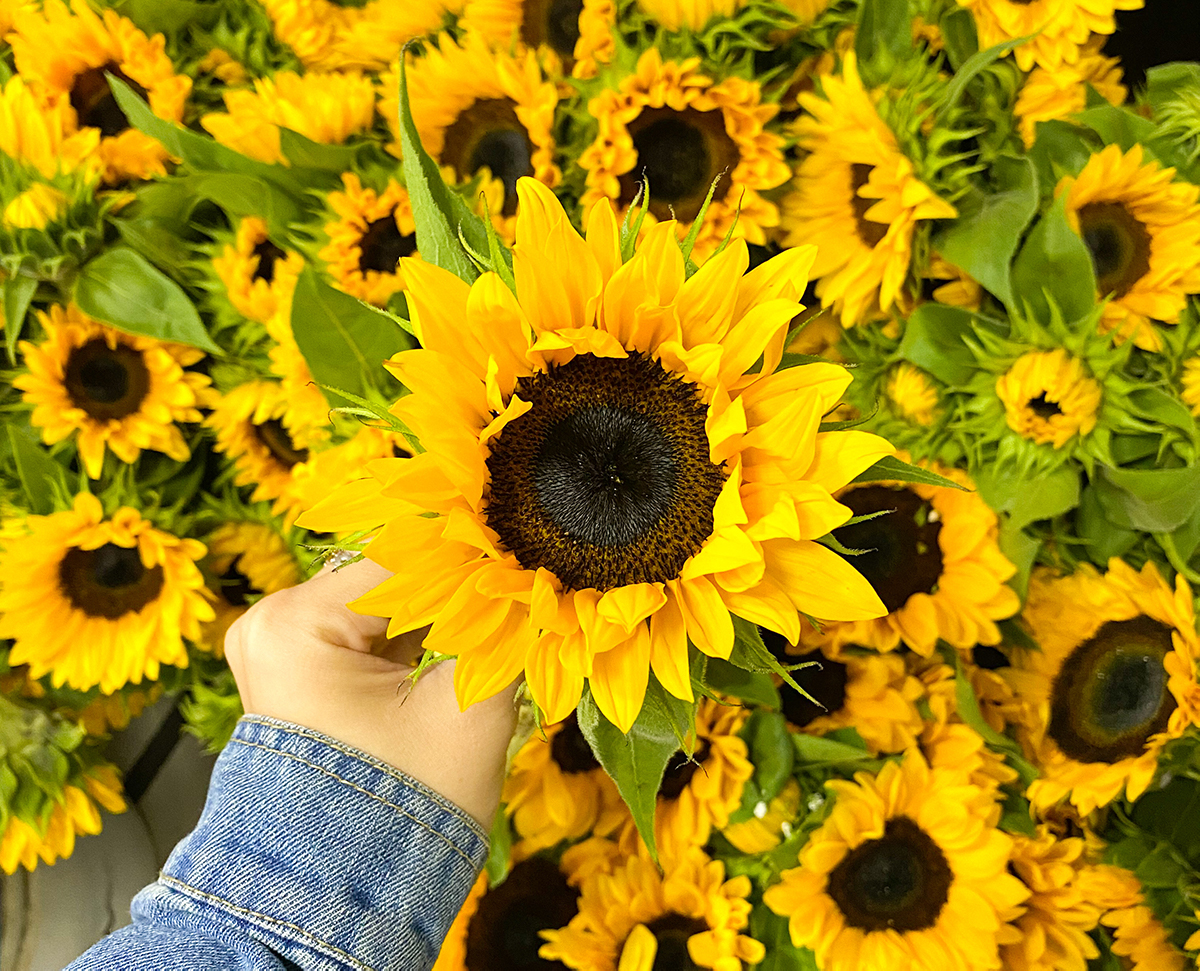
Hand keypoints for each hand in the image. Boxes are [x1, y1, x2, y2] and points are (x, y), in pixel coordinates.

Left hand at [223, 558, 517, 826]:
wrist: (346, 897)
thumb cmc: (402, 810)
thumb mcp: (467, 708)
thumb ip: (502, 630)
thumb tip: (531, 581)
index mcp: (293, 624)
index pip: (401, 561)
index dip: (470, 564)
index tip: (524, 567)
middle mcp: (270, 624)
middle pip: (387, 580)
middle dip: (453, 591)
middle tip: (514, 600)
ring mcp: (276, 650)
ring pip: (380, 606)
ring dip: (436, 616)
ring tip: (491, 627)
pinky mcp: (293, 675)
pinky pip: (363, 635)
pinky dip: (410, 641)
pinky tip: (454, 652)